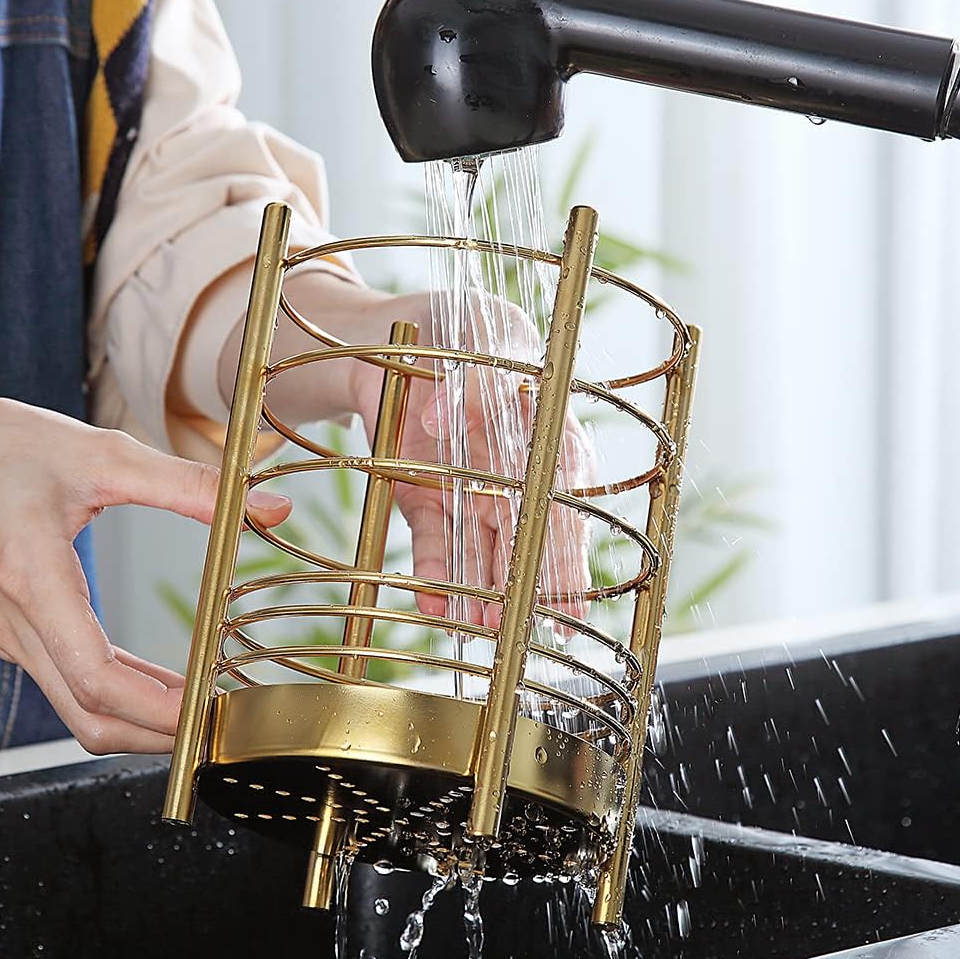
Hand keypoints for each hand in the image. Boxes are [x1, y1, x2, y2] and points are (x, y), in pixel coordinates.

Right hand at [0, 393, 289, 753]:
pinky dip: (121, 699)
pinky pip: (71, 686)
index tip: (211, 709)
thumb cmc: (0, 449)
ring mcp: (13, 635)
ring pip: (79, 710)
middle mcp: (17, 622)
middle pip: (88, 715)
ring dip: (142, 723)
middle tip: (224, 727)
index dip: (157, 707)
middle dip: (159, 734)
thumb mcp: (104, 453)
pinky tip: (168, 688)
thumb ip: (190, 485)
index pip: (96, 677)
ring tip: (208, 714)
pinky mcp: (19, 634)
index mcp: (31, 578)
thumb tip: (268, 508)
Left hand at [346, 290, 593, 629]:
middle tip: (521, 630)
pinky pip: (433, 544)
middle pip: (525, 538)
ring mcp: (469, 491)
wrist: (392, 336)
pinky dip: (432, 575)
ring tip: (478, 631)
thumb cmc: (459, 326)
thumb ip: (476, 374)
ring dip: (481, 593)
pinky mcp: (425, 502)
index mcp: (545, 435)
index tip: (567, 598)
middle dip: (525, 588)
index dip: (566, 552)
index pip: (562, 501)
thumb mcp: (480, 334)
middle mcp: (513, 473)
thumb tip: (446, 413)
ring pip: (482, 552)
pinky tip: (434, 607)